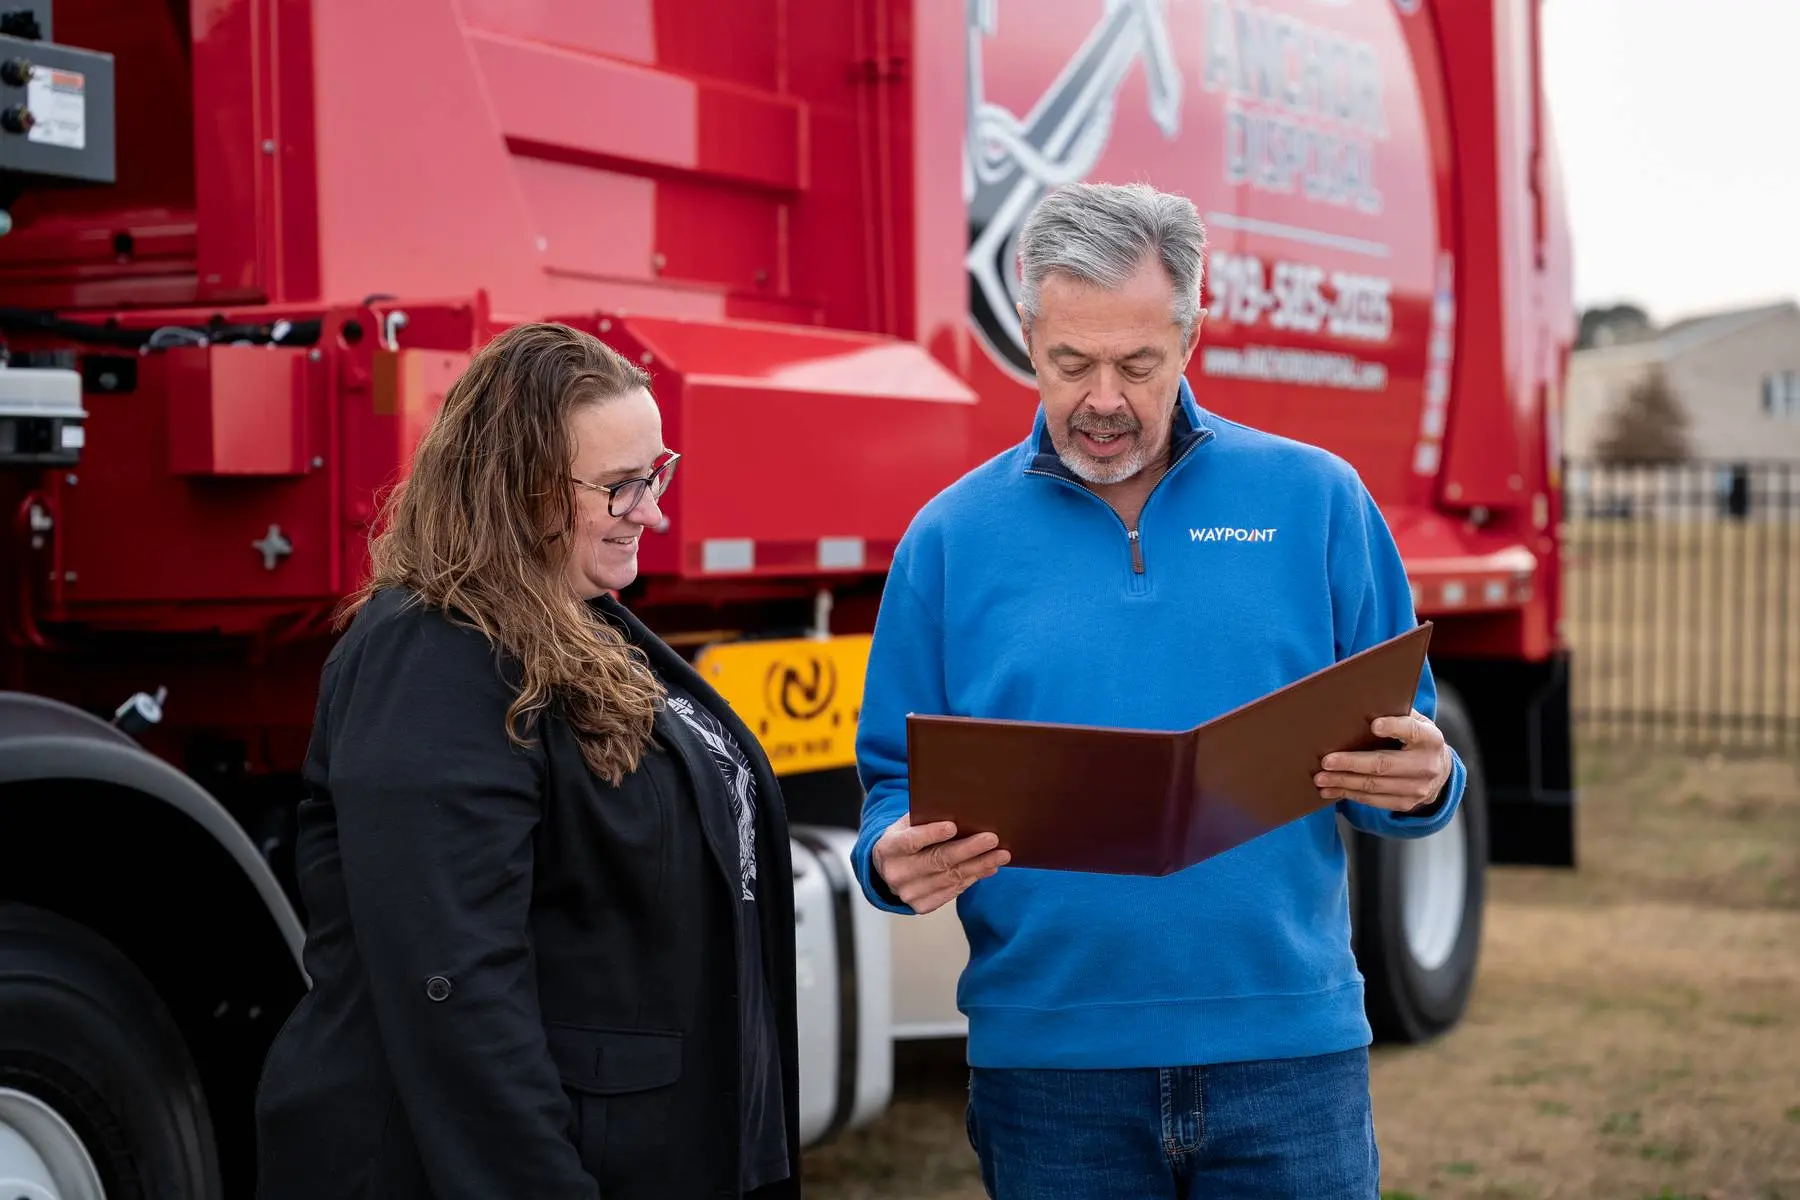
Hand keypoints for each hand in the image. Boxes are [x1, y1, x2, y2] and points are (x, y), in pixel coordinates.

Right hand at [872, 814, 1010, 913]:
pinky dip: (973, 878)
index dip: (931, 834)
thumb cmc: (904, 840)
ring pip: (950, 878)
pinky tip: (988, 868)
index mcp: (888, 848)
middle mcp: (897, 873)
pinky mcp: (922, 906)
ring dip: (979, 866)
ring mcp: (909, 893)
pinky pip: (953, 891)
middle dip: (968, 850)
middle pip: (937, 861)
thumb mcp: (905, 825)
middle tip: (992, 839)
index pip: (910, 841)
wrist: (888, 870)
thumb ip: (924, 818)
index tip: (953, 826)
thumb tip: (959, 812)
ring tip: (1001, 855)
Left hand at [1314, 708, 1452, 812]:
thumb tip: (1359, 704)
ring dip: (1344, 782)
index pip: (1411, 731)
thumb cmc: (1416, 739)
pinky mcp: (1406, 803)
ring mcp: (1417, 788)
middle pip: (1384, 765)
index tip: (1374, 725)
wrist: (1439, 771)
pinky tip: (1332, 790)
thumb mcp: (1415, 722)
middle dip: (1352, 764)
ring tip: (1321, 778)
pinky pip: (1373, 800)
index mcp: (1429, 738)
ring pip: (1374, 786)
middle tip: (1326, 761)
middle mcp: (1426, 765)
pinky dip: (1350, 794)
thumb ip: (1396, 714)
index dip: (1394, 727)